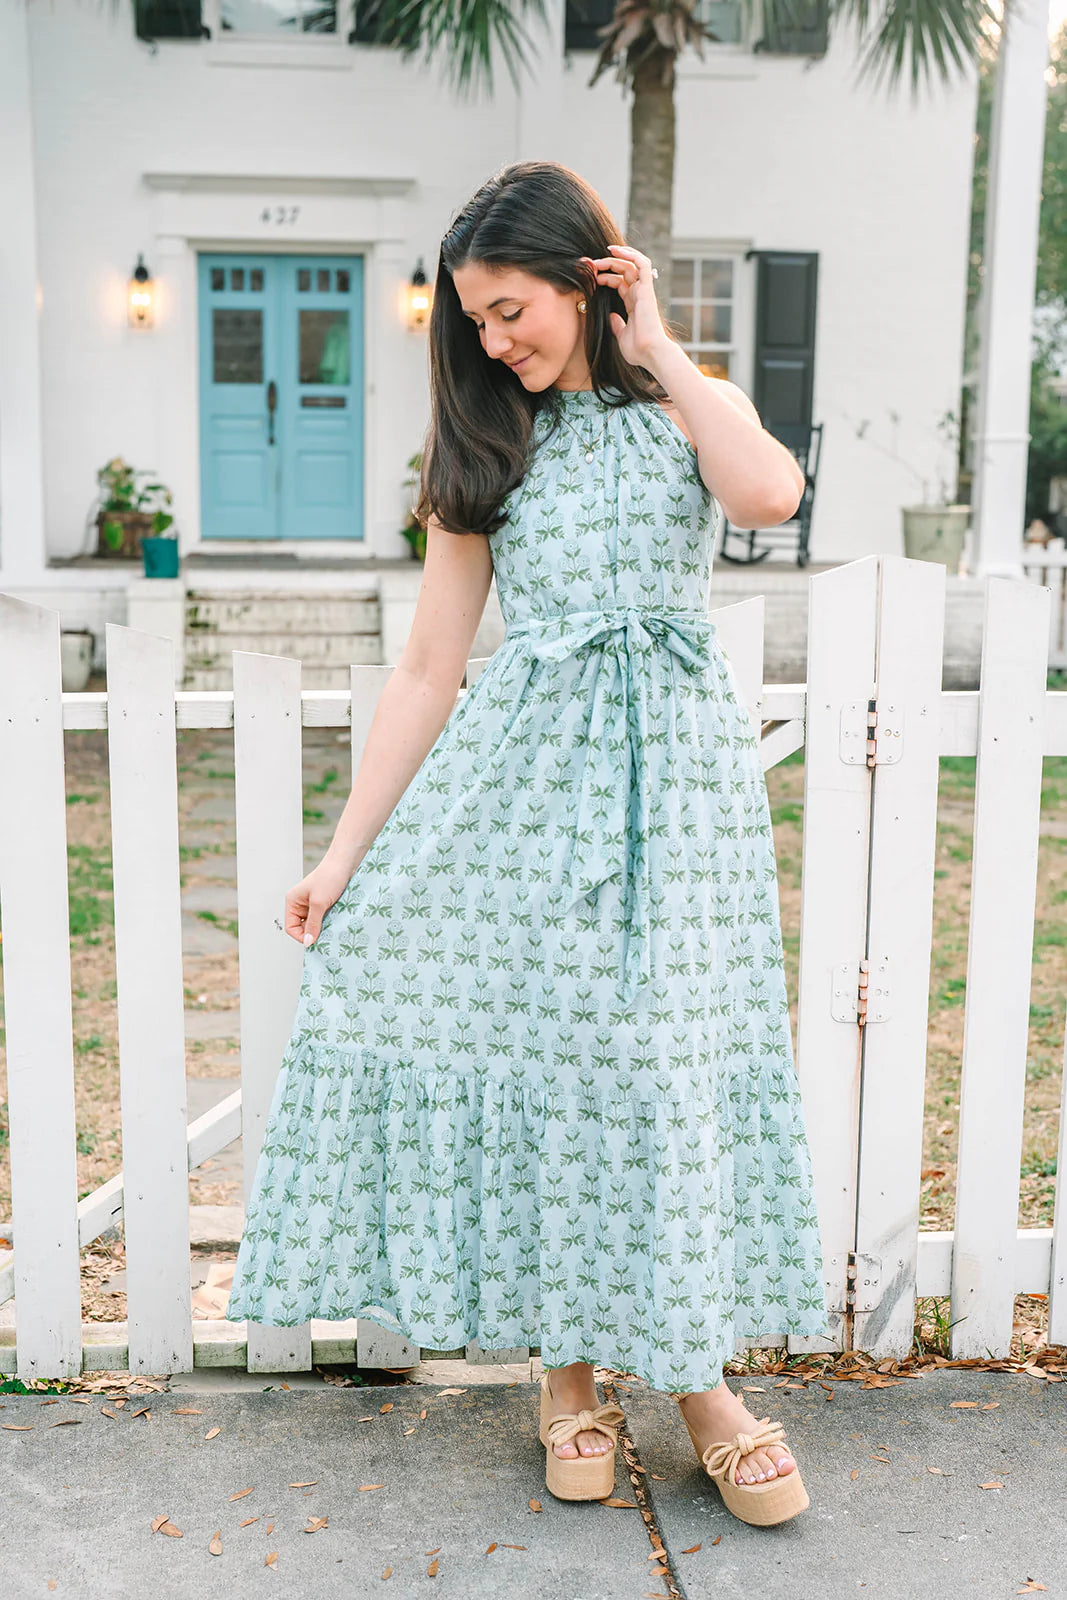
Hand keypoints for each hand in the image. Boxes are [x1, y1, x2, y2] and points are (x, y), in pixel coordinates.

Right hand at [284, 852, 363, 945]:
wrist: (344, 864)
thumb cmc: (329, 877)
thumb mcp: (319, 903)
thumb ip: (313, 923)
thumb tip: (308, 942)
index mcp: (292, 902)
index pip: (290, 927)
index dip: (301, 936)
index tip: (314, 940)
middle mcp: (300, 904)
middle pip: (302, 927)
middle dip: (312, 932)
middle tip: (324, 934)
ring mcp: (312, 905)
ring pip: (314, 924)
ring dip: (321, 927)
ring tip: (330, 925)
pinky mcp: (323, 905)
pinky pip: (322, 919)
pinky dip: (328, 922)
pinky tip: (334, 921)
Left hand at [579, 243, 667, 367]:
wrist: (650, 353)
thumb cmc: (638, 349)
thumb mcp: (622, 336)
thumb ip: (617, 325)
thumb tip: (611, 316)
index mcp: (633, 304)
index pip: (619, 282)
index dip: (605, 277)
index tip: (590, 277)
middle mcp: (639, 294)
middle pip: (623, 271)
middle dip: (606, 264)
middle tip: (590, 264)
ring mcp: (644, 291)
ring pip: (631, 264)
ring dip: (615, 257)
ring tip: (600, 256)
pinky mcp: (647, 289)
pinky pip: (642, 264)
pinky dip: (631, 254)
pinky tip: (616, 250)